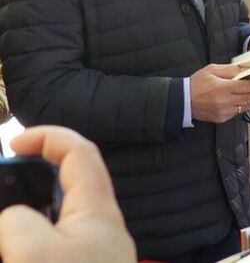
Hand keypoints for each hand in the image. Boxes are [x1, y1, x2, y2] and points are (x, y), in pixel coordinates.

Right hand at [0, 126, 136, 262]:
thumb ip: (18, 221)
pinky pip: (56, 244)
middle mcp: (102, 226)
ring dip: (28, 216)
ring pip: (58, 217)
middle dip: (31, 179)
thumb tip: (15, 217)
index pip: (80, 152)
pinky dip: (33, 241)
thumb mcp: (34, 252)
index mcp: (98, 210)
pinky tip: (17, 247)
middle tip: (4, 186)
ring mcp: (95, 250)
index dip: (48, 136)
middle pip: (67, 184)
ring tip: (8, 226)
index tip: (13, 143)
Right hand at [190, 64, 249, 122]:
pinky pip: (238, 112)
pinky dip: (245, 107)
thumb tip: (246, 69)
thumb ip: (230, 69)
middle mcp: (225, 101)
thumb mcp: (212, 70)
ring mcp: (224, 111)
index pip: (247, 87)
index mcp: (223, 87)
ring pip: (246, 106)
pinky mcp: (222, 118)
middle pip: (249, 97)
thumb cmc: (197, 83)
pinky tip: (249, 102)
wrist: (183, 100)